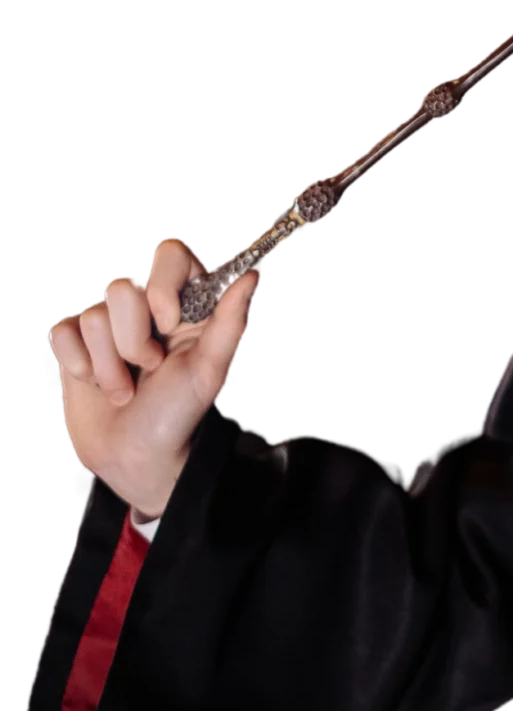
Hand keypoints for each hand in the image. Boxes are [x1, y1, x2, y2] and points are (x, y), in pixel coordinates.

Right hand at [44, 240, 260, 518]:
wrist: (135, 457)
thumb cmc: (179, 414)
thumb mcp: (208, 370)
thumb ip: (229, 321)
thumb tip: (252, 273)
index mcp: (185, 305)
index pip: (169, 253)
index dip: (162, 286)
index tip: (169, 326)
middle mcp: (145, 308)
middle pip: (121, 287)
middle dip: (134, 342)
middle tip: (150, 369)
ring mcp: (107, 324)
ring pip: (92, 316)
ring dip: (110, 366)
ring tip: (127, 388)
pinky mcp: (74, 343)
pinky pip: (63, 333)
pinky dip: (81, 367)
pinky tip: (97, 384)